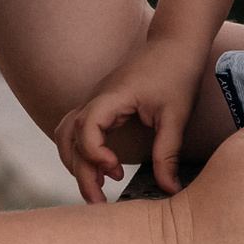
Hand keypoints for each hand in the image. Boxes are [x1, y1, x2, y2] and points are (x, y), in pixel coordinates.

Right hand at [55, 32, 211, 202]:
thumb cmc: (177, 73)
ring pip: (67, 133)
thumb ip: (168, 153)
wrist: (175, 43)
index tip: (116, 171)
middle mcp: (96, 97)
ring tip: (99, 186)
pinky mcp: (101, 104)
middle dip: (80, 172)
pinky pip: (78, 129)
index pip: (85, 128)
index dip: (94, 154)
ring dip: (76, 161)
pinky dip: (82, 150)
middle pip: (69, 137)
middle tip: (100, 201)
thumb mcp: (176, 116)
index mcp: (112, 97)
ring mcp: (96, 100)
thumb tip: (170, 190)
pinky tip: (107, 167)